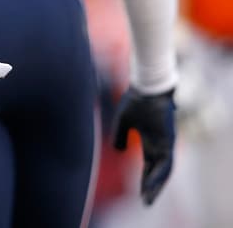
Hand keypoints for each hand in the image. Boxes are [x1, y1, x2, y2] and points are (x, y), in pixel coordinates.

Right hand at [112, 87, 175, 205]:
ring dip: (156, 184)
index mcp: (149, 140)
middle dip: (151, 187)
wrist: (145, 86)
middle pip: (157, 171)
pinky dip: (160, 174)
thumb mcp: (123, 121)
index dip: (145, 180)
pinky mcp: (170, 139)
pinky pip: (167, 161)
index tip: (141, 195)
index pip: (149, 166)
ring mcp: (166, 142)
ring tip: (148, 197)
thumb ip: (120, 136)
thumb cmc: (135, 100)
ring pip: (164, 169)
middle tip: (145, 202)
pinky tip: (153, 183)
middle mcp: (160, 144)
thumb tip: (118, 150)